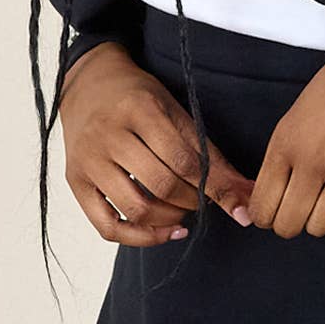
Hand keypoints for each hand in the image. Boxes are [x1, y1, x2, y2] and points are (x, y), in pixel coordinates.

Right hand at [57, 42, 254, 246]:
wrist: (87, 86)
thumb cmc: (139, 99)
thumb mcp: (177, 113)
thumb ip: (212, 156)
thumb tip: (250, 196)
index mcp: (140, 109)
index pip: (184, 160)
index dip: (214, 187)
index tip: (234, 201)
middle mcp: (109, 134)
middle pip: (161, 186)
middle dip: (192, 201)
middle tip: (202, 200)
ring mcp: (88, 160)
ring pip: (136, 209)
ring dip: (170, 220)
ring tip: (182, 212)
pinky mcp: (75, 181)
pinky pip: (106, 226)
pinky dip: (139, 238)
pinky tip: (163, 231)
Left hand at [246, 0, 324, 238]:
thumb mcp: (302, 108)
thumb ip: (288, 151)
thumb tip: (278, 192)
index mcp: (287, 139)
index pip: (262, 206)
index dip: (267, 214)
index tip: (277, 208)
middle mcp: (314, 161)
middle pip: (288, 226)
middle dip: (291, 221)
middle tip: (303, 205)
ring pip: (321, 228)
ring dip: (322, 217)